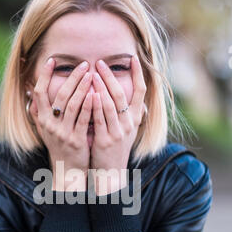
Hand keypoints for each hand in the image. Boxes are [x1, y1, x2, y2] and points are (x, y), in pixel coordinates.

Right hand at [29, 58, 92, 190]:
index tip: (52, 60)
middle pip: (59, 95)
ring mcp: (62, 133)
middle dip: (71, 78)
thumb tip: (31, 89)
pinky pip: (82, 120)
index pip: (40, 92)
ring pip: (71, 105)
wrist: (67, 169)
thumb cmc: (58, 145)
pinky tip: (95, 94)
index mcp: (42, 119)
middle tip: (83, 64)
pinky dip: (89, 106)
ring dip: (81, 88)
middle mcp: (49, 125)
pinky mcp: (75, 140)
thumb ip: (39, 110)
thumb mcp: (45, 128)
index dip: (45, 76)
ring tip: (91, 74)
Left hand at [90, 54, 146, 194]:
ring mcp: (118, 132)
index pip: (141, 91)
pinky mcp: (105, 140)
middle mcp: (129, 124)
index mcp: (135, 119)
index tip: (132, 58)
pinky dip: (95, 106)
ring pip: (110, 105)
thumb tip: (140, 101)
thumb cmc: (117, 148)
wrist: (111, 172)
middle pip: (122, 94)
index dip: (138, 74)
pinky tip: (90, 94)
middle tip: (100, 62)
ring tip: (93, 72)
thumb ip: (133, 116)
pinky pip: (99, 119)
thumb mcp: (128, 131)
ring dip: (101, 87)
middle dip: (111, 76)